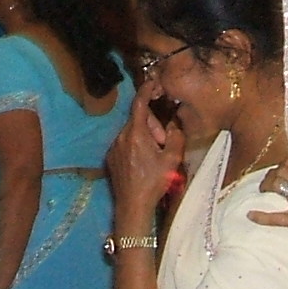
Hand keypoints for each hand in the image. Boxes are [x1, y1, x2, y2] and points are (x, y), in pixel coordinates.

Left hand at [106, 92, 176, 226]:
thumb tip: (175, 124)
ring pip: (132, 131)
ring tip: (155, 155)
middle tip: (164, 143)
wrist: (133, 205)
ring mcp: (114, 147)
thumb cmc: (154, 182)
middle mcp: (121, 136)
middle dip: (153, 126)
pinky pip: (125, 143)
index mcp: (136, 134)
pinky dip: (136, 145)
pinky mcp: (111, 157)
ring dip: (145, 137)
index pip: (139, 104)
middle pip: (139, 119)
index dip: (146, 90)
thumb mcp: (172, 160)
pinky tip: (143, 162)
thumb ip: (176, 137)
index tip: (153, 83)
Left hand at [249, 155, 287, 250]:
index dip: (284, 164)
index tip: (283, 169)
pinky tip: (251, 215)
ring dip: (266, 185)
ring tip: (263, 189)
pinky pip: (275, 218)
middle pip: (281, 170)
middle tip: (271, 179)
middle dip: (273, 173)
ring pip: (276, 186)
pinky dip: (261, 217)